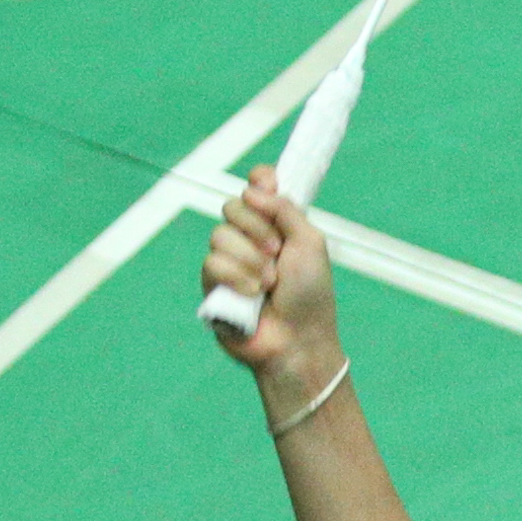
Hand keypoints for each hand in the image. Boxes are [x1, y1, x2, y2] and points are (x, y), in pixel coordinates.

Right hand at [201, 165, 341, 382]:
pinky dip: (236, 277)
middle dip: (257, 227)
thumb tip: (256, 188)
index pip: (257, 188)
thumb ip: (287, 210)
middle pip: (233, 205)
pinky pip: (212, 262)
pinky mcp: (213, 283)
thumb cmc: (309, 295)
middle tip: (276, 252)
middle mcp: (251, 238)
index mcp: (277, 225)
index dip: (259, 182)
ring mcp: (229, 260)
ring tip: (269, 283)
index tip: (267, 185)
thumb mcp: (310, 244)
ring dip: (249, 259)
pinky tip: (252, 295)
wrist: (297, 338)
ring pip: (219, 234)